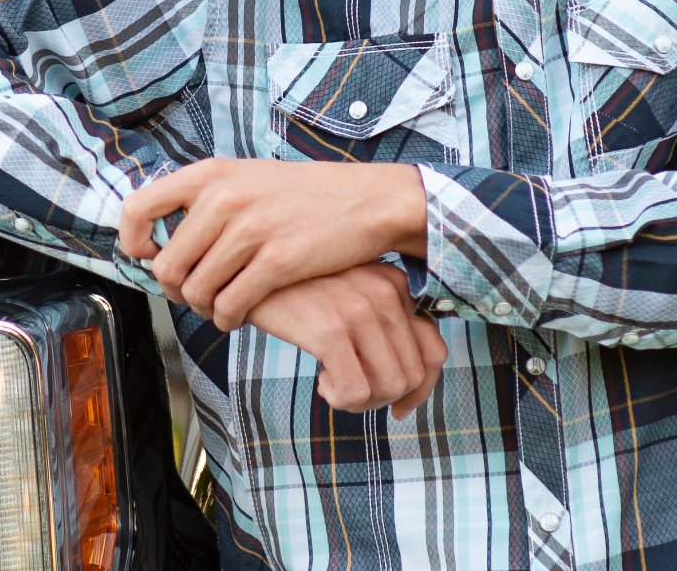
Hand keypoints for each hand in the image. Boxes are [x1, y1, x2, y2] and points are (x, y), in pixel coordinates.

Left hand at [119, 158, 426, 330]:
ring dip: (205, 308)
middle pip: (167, 266)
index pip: (137, 208)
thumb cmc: (302, 194)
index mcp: (211, 173)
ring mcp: (251, 230)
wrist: (367, 200)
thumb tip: (157, 236)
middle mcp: (224, 198)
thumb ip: (204, 199)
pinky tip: (241, 314)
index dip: (133, 243)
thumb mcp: (247, 177)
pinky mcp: (277, 261)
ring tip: (222, 303)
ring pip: (196, 292)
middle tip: (196, 293)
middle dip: (177, 289)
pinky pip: (230, 306)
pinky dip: (229, 318)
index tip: (149, 259)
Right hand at [248, 264, 446, 417]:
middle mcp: (384, 293)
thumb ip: (382, 324)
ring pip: (390, 387)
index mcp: (393, 284)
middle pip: (413, 376)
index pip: (434, 352)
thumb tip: (408, 386)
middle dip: (384, 398)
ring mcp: (359, 309)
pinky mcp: (329, 330)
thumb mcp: (346, 296)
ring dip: (362, 401)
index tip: (397, 405)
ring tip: (333, 385)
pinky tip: (320, 381)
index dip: (419, 390)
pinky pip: (356, 392)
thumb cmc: (295, 290)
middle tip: (351, 393)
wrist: (241, 270)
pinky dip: (341, 399)